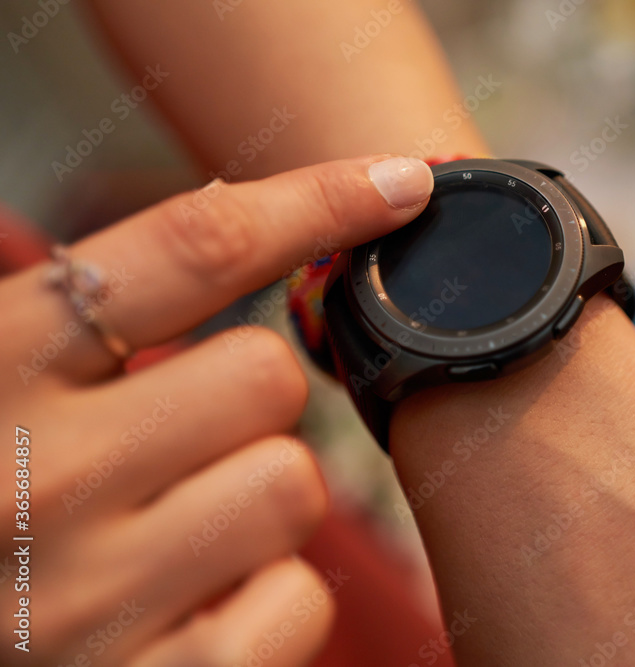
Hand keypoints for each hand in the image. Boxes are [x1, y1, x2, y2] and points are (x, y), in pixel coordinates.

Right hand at [0, 155, 432, 665]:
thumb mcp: (6, 385)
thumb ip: (99, 321)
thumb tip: (266, 220)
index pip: (188, 248)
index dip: (316, 201)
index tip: (402, 184)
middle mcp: (34, 478)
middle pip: (268, 376)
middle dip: (249, 406)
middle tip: (182, 447)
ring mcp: (89, 599)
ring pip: (292, 486)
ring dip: (258, 503)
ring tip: (175, 535)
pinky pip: (298, 600)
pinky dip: (268, 602)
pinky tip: (194, 610)